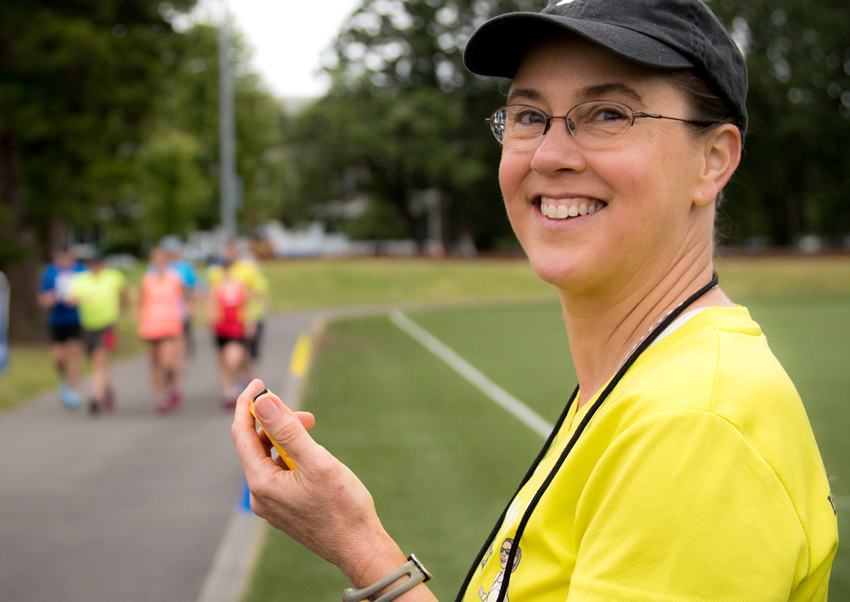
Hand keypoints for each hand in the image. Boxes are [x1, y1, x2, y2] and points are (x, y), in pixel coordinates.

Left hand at [231, 380, 404, 583]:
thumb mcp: (317, 461)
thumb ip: (287, 430)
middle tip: (308, 417)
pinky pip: (279, 472)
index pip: (242, 434)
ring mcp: (272, 504)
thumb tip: (261, 402)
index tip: (260, 383)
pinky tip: (314, 458)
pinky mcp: (285, 508)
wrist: (359, 549)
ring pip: (269, 458)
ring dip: (287, 439)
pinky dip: (292, 456)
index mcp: (262, 482)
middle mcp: (260, 495)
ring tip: (314, 434)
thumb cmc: (343, 507)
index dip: (249, 405)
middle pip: (256, 445)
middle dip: (277, 422)